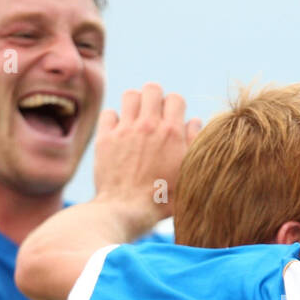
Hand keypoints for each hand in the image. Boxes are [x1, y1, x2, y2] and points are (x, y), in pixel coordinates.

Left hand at [92, 83, 201, 223]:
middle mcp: (148, 125)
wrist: (128, 210)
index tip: (172, 121)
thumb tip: (194, 121)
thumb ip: (194, 143)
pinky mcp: (105, 139)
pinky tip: (120, 132)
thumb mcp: (188, 172)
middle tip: (154, 116)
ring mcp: (124, 130)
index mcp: (172, 132)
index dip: (175, 108)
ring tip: (137, 120)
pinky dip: (115, 120)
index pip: (176, 98)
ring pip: (130, 95)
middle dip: (155, 99)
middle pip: (152, 89)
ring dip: (135, 104)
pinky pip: (109, 113)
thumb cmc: (163, 198)